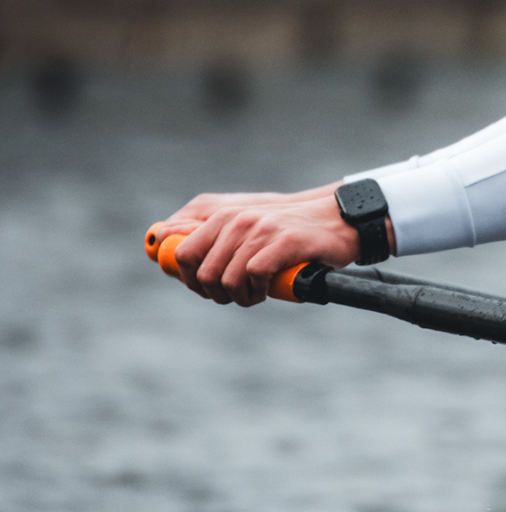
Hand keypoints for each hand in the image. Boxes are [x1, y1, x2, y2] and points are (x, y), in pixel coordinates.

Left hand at [146, 184, 374, 303]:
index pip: (180, 251)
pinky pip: (254, 276)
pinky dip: (258, 291)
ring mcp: (260, 229)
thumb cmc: (287, 229)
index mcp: (221, 214)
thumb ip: (207, 232)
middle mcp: (236, 219)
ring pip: (226, 279)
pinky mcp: (284, 242)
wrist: (336, 220)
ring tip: (254, 295)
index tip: (205, 288)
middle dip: (213, 293)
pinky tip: (268, 290)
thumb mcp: (244, 225)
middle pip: (201, 272)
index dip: (188, 278)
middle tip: (233, 295)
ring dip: (239, 297)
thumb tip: (163, 238)